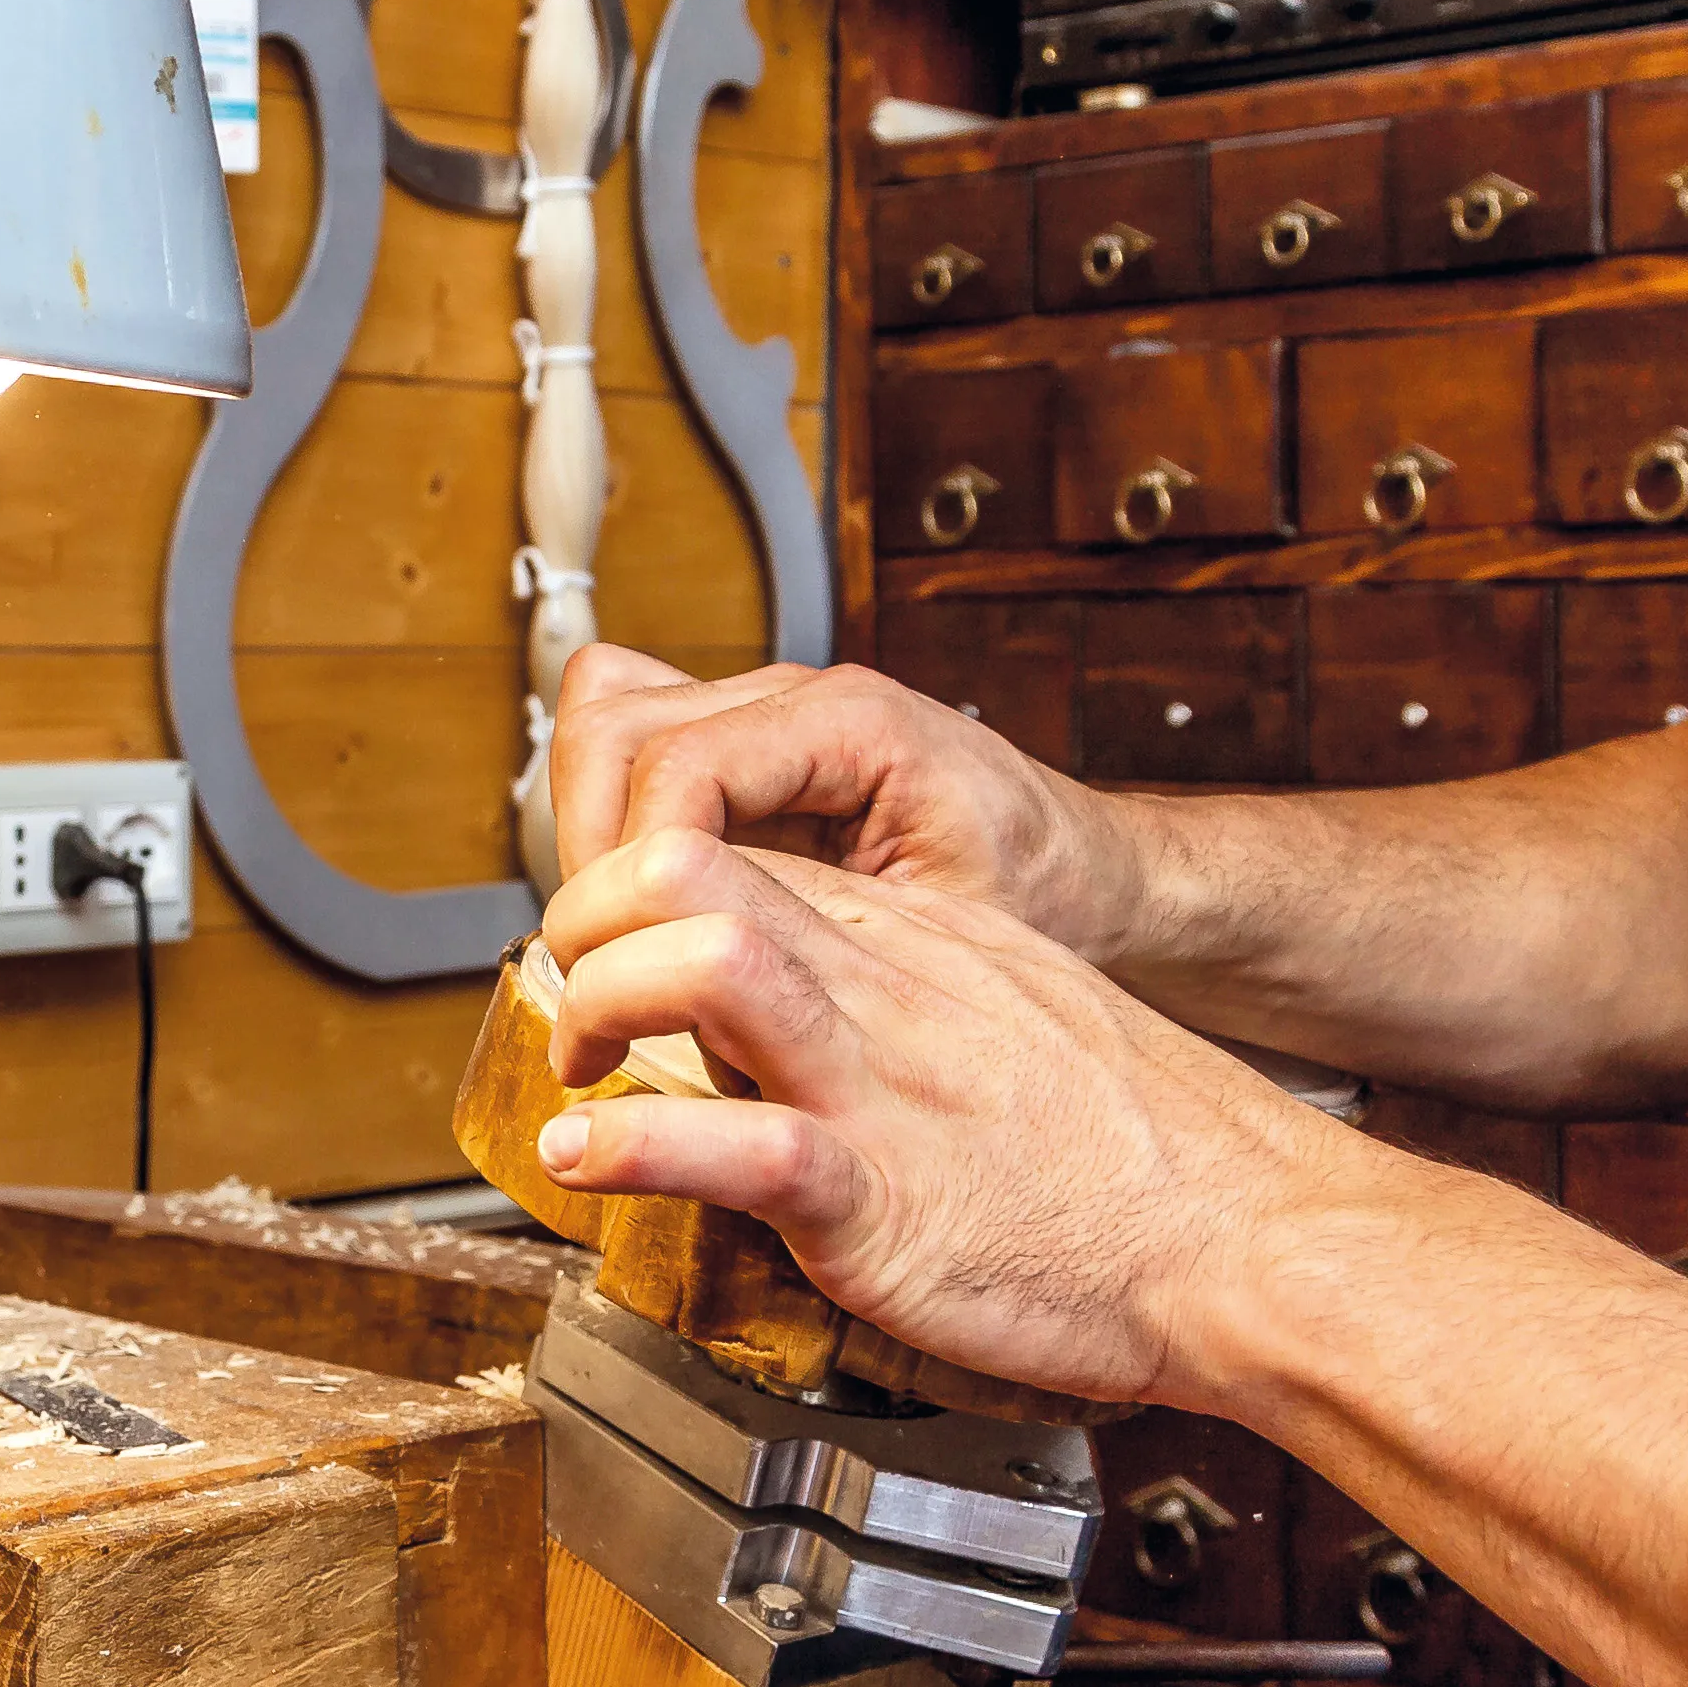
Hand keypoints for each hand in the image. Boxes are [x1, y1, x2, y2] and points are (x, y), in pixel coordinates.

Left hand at [535, 825, 1378, 1409]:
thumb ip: (918, 1000)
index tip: (602, 955)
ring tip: (578, 1072)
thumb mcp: (1022, 1023)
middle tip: (569, 1002)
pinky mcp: (884, 1198)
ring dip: (599, 1000)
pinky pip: (741, 1146)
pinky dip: (634, 1148)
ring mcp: (882, 1087)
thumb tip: (816, 1007)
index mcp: (919, 945)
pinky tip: (587, 1157)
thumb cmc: (1146, 1162)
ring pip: (703, 953)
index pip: (735, 848)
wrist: (1256, 1241)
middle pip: (691, 860)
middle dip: (587, 916)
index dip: (633, 887)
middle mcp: (888, 990)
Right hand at [543, 640, 1148, 961]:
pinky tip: (642, 910)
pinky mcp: (748, 756)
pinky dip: (612, 827)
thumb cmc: (1046, 898)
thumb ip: (824, 936)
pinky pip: (635, 759)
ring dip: (589, 836)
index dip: (632, 867)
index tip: (629, 962)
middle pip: (612, 729)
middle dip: (590, 849)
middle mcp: (796, 700)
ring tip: (615, 940)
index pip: (678, 765)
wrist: (1098, 876)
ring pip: (602, 731)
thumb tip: (695, 985)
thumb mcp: (948, 934)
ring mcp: (763, 719)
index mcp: (852, 723)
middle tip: (604, 959)